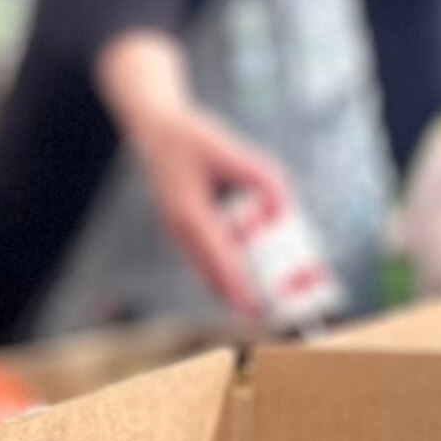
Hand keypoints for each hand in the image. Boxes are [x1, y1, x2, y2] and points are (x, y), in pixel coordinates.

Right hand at [97, 32, 297, 319]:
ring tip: (256, 303)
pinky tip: (242, 276)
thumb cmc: (190, 136)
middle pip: (209, 273)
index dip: (236, 284)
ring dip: (229, 286)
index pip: (217, 257)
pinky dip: (223, 270)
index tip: (253, 306)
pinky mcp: (183, 229)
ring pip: (204, 269)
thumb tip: (286, 204)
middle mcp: (179, 228)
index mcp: (188, 211)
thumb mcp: (227, 148)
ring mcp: (178, 231)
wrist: (154, 128)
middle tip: (262, 312)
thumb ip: (259, 174)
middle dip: (236, 295)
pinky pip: (203, 258)